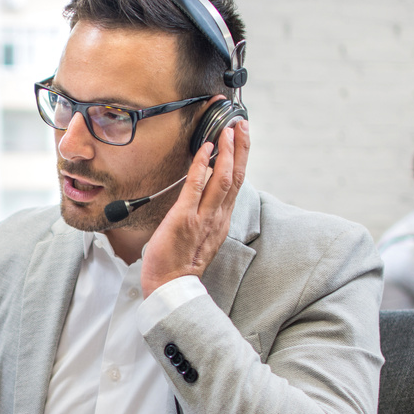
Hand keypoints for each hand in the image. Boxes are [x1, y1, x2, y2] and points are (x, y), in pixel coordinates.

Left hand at [141, 116, 250, 296]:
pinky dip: (202, 166)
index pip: (236, 184)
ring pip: (223, 179)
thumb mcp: (200, 237)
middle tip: (242, 125)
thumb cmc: (179, 265)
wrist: (171, 288)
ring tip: (228, 130)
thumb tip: (203, 190)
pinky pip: (196, 188)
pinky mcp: (185, 219)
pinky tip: (205, 150)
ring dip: (227, 152)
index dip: (240, 159)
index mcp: (221, 221)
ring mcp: (203, 218)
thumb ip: (205, 215)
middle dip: (240, 148)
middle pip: (236, 176)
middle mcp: (218, 217)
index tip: (241, 139)